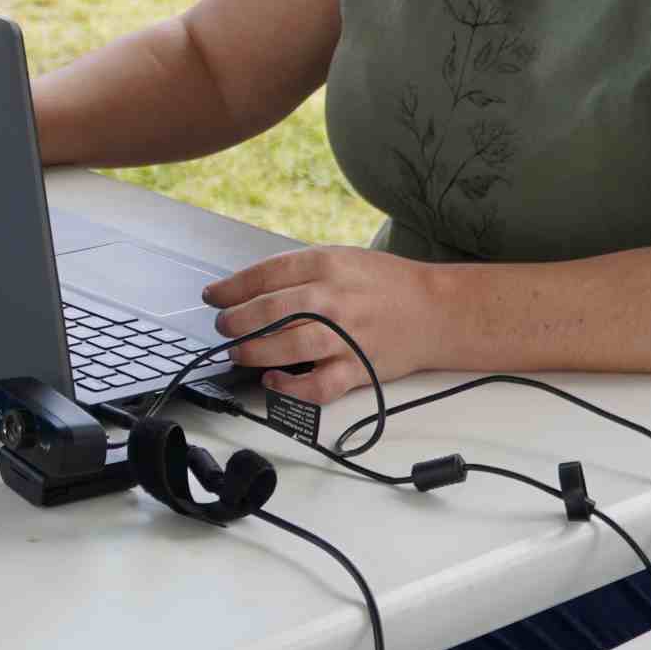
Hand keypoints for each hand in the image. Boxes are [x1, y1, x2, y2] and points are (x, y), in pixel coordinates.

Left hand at [202, 246, 444, 406]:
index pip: (266, 275)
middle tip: (224, 327)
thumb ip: (298, 273)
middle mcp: (334, 298)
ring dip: (254, 352)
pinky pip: (318, 386)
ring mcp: (346, 335)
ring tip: (238, 353)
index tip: (213, 297)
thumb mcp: (341, 260)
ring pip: (288, 347)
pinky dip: (291, 389)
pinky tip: (273, 382)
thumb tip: (247, 290)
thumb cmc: (384, 284)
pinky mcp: (357, 368)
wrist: (437, 310)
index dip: (231, 288)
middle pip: (271, 310)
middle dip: (236, 321)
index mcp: (326, 264)